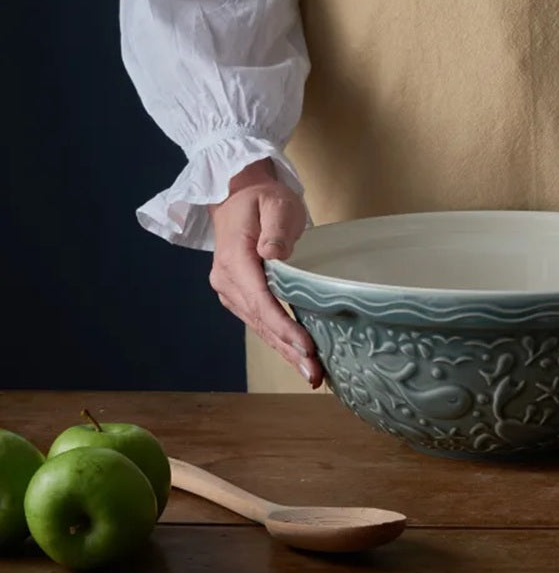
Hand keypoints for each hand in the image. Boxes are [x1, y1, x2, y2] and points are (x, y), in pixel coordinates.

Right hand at [207, 159, 322, 388]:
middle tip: (315, 374)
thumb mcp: (275, 203)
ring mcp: (231, 290)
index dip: (283, 326)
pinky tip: (297, 356)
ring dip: (285, 351)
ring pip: (260, 326)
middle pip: (260, 321)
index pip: (260, 299)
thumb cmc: (263, 199)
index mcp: (234, 258)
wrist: (238, 197)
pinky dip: (279, 340)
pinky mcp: (240, 296)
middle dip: (288, 349)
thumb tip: (273, 254)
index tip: (306, 346)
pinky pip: (260, 321)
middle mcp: (227, 280)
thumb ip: (276, 228)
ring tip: (312, 374)